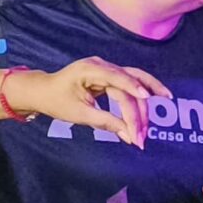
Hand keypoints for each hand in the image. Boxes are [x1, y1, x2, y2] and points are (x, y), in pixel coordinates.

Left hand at [5, 60, 171, 146]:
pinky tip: (159, 98)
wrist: (42, 91)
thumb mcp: (78, 114)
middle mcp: (101, 65)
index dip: (134, 90)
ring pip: (135, 83)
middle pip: (130, 85)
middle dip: (138, 111)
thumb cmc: (56, 101)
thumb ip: (105, 122)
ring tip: (149, 127)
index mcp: (90, 69)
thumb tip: (129, 135)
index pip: (118, 80)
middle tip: (141, 136)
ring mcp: (107, 69)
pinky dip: (140, 97)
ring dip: (144, 106)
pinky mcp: (110, 76)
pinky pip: (130, 85)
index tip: (148, 100)